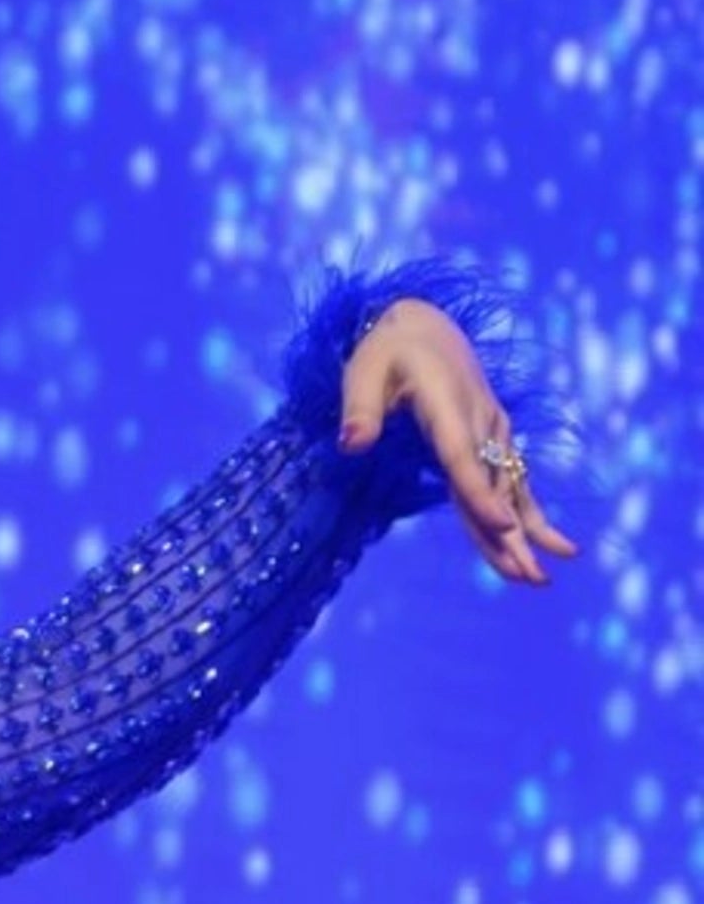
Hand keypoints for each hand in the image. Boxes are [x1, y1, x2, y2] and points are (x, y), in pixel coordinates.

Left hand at [339, 298, 577, 589]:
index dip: (482, 494)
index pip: (462, 456)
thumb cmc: (385, 351)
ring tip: (539, 579)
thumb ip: (359, 409)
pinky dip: (528, 515)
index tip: (503, 527)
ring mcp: (492, 428)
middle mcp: (478, 418)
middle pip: (494, 484)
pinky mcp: (495, 437)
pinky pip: (510, 481)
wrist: (422, 324)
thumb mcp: (362, 372)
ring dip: (524, 535)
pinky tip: (551, 547)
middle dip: (512, 534)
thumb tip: (351, 444)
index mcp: (446, 403)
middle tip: (530, 577)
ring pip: (508, 488)